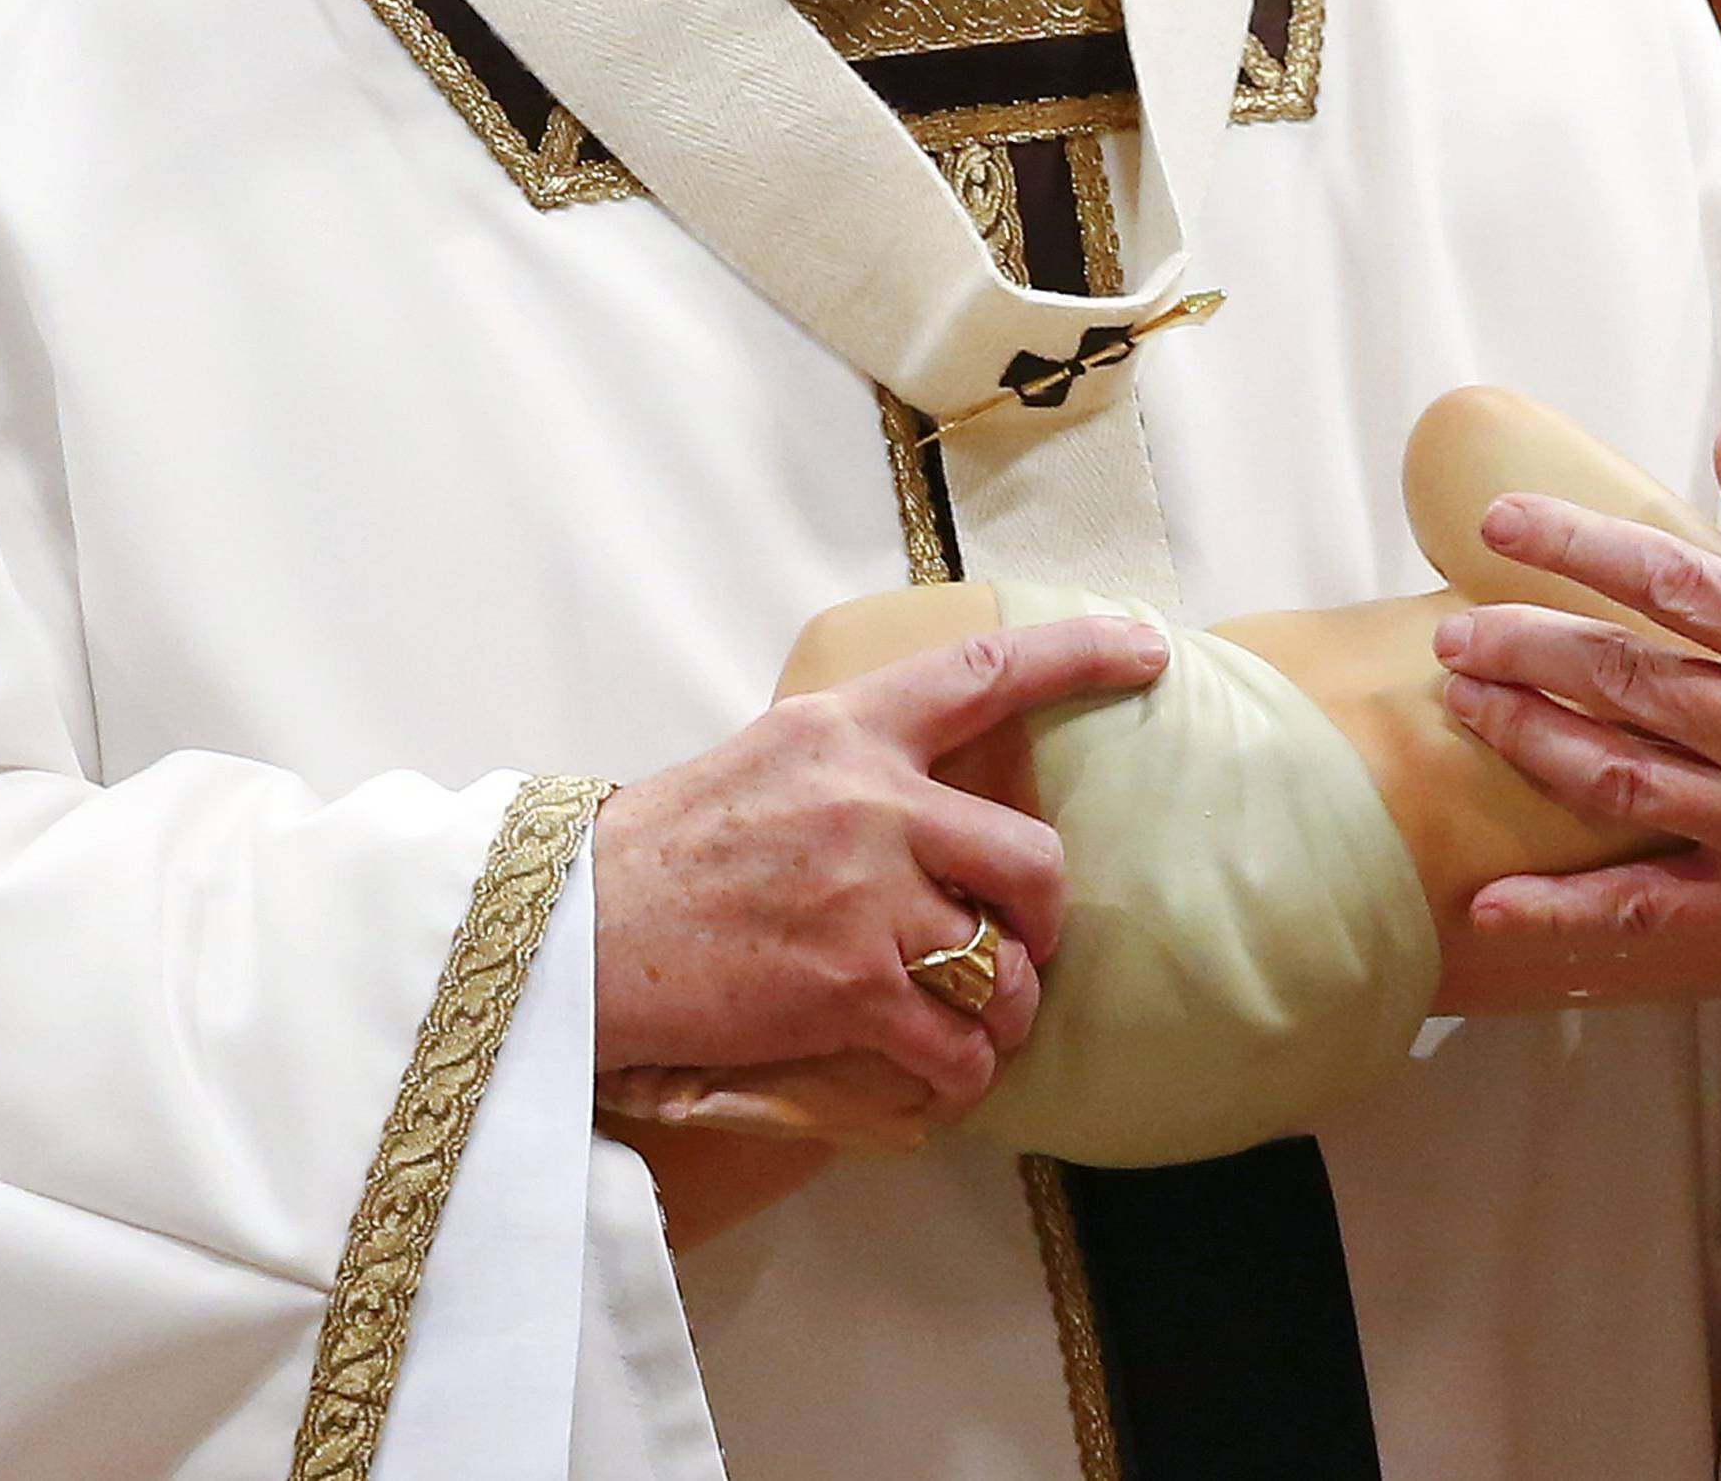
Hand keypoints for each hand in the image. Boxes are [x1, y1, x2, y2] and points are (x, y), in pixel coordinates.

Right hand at [593, 613, 1168, 1112]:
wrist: (573, 933)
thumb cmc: (662, 853)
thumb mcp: (764, 763)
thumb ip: (853, 772)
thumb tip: (929, 813)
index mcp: (845, 730)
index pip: (983, 676)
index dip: (1080, 655)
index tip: (1147, 645)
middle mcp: (870, 802)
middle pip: (1035, 859)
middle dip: (1043, 919)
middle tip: (1019, 945)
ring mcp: (866, 898)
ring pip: (1008, 966)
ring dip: (1006, 1011)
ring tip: (974, 1027)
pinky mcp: (850, 989)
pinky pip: (960, 1046)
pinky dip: (961, 1075)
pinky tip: (936, 1075)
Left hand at [1436, 417, 1720, 1000]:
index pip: (1676, 579)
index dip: (1580, 545)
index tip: (1499, 522)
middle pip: (1627, 676)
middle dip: (1526, 646)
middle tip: (1455, 632)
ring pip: (1616, 773)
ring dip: (1528, 738)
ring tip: (1463, 701)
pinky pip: (1642, 909)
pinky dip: (1560, 910)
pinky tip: (1486, 903)